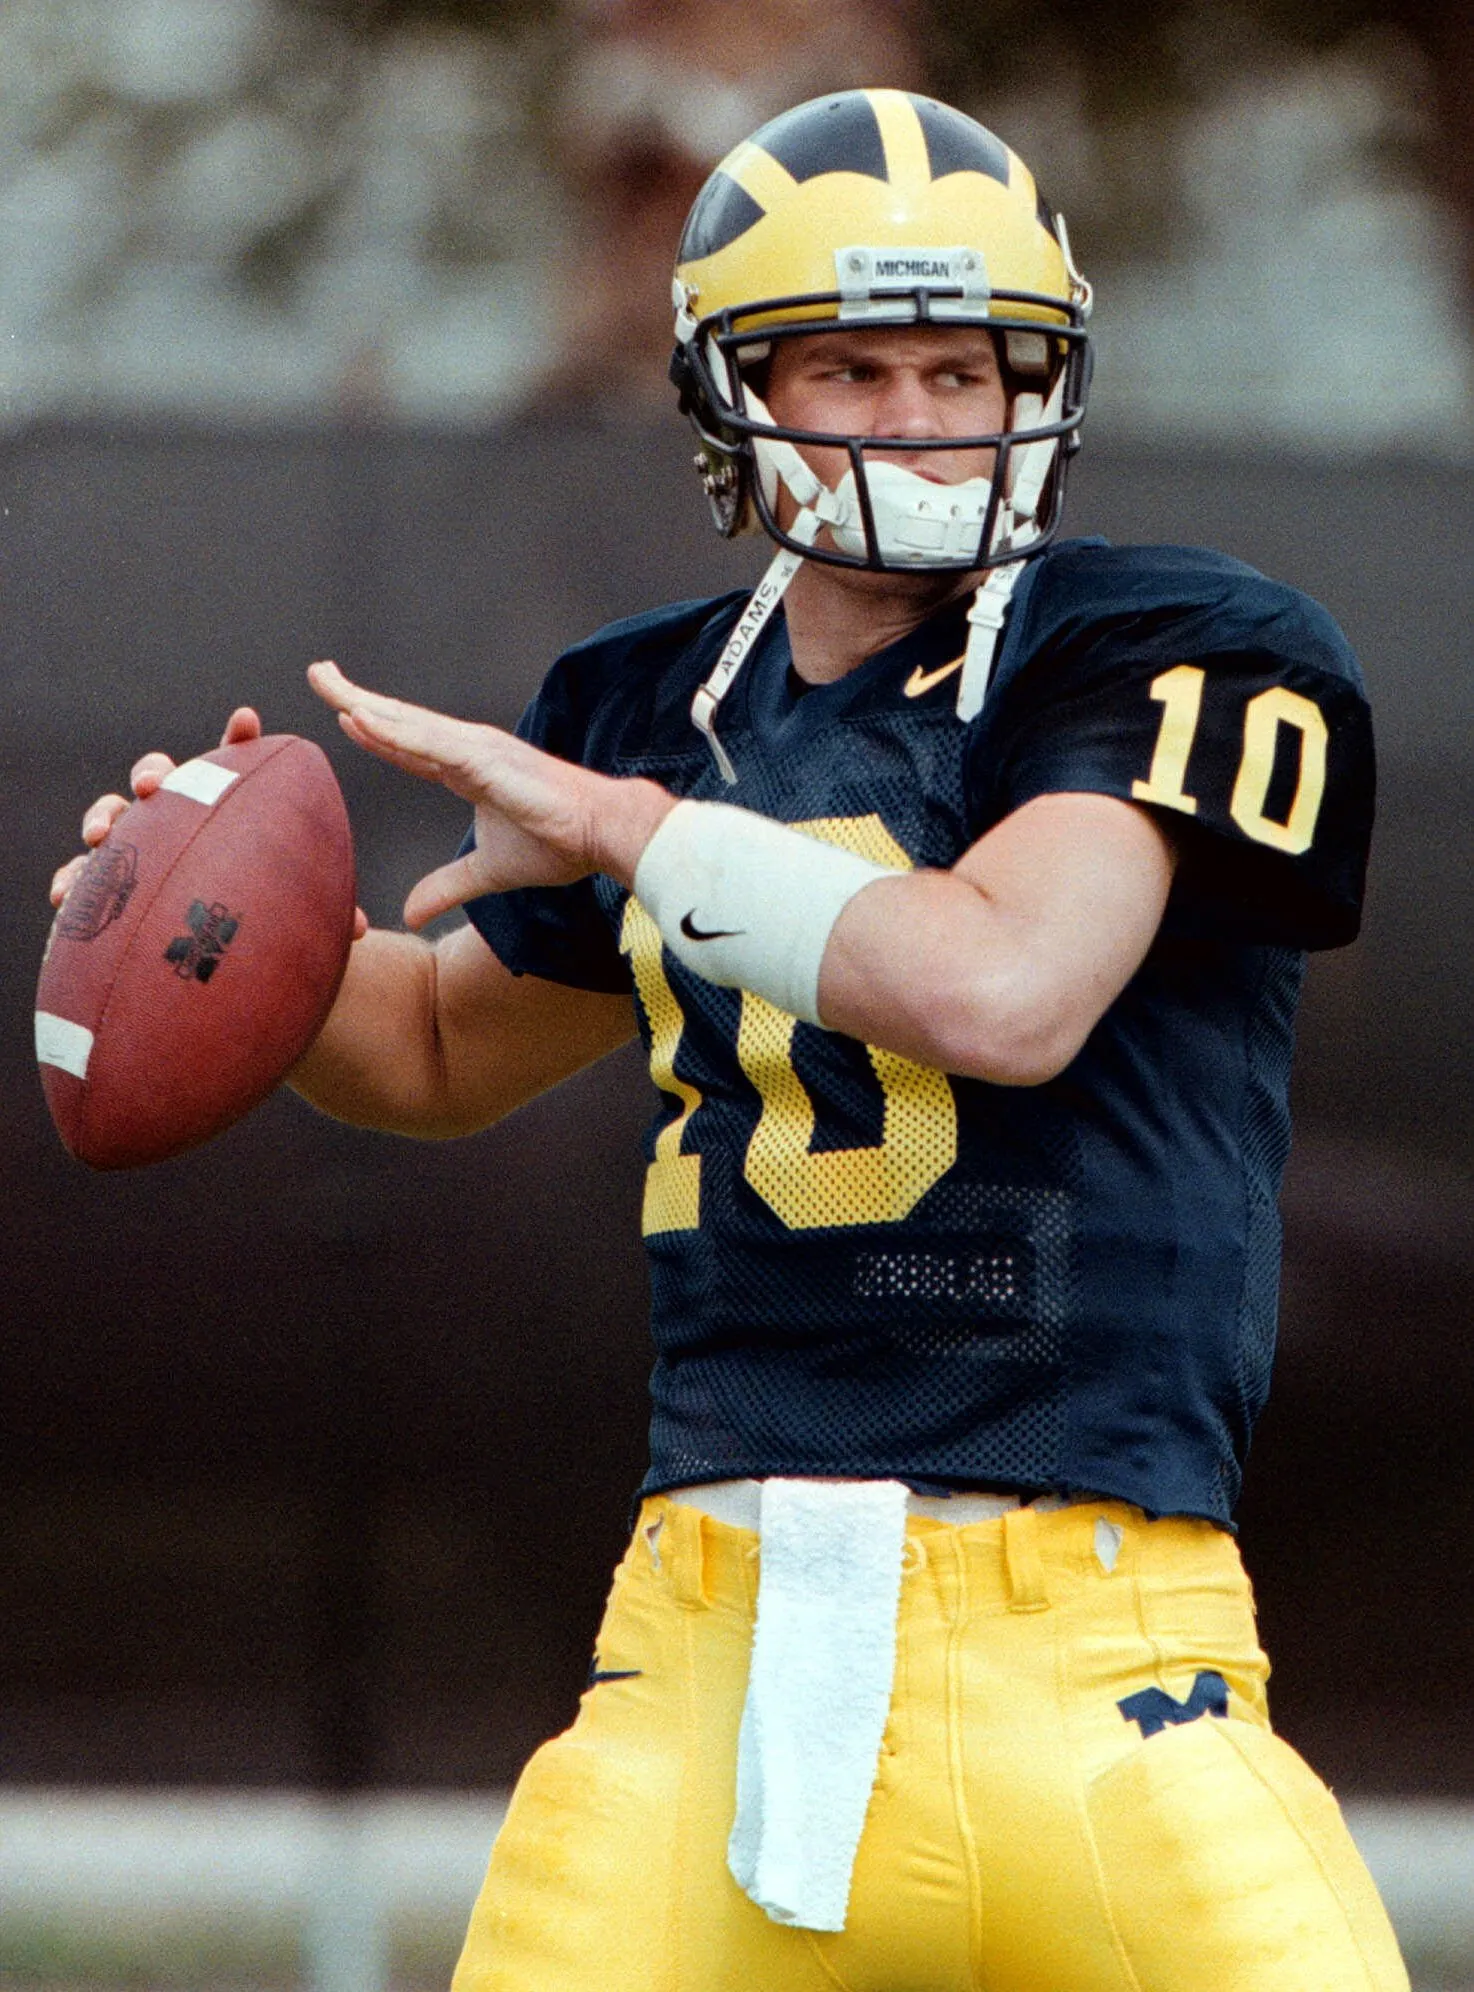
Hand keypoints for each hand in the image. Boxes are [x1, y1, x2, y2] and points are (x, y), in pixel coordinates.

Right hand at [48, 706, 368, 940]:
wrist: (220, 966)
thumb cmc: (260, 925)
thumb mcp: (293, 917)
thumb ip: (320, 913)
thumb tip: (361, 931)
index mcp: (225, 814)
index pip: (232, 766)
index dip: (238, 740)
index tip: (248, 720)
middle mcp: (178, 822)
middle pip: (161, 779)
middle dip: (154, 772)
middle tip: (158, 784)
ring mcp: (139, 850)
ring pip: (113, 816)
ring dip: (104, 815)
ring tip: (102, 831)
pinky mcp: (109, 888)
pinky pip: (81, 876)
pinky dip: (70, 878)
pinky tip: (64, 892)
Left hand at [308, 660, 674, 927]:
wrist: (602, 833)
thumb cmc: (559, 843)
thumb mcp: (488, 872)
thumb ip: (447, 887)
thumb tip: (412, 913)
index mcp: (467, 768)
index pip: (408, 743)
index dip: (373, 728)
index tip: (342, 712)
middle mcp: (467, 749)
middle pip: (399, 720)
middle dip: (355, 696)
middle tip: (318, 673)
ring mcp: (476, 750)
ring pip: (408, 724)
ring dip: (365, 703)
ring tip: (327, 685)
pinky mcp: (485, 760)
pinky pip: (428, 744)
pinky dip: (393, 731)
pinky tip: (360, 718)